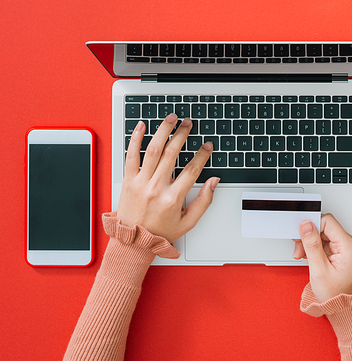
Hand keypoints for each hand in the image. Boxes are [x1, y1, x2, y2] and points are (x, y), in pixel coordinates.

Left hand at [117, 114, 218, 242]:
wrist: (133, 241)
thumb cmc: (159, 232)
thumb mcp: (187, 222)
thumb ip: (204, 202)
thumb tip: (213, 182)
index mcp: (172, 198)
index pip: (191, 170)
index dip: (202, 156)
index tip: (207, 146)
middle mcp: (156, 188)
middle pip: (172, 154)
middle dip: (182, 135)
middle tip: (188, 124)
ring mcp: (141, 182)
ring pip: (153, 150)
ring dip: (163, 131)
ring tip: (171, 119)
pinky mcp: (128, 180)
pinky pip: (131, 155)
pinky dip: (135, 139)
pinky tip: (142, 126)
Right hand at [292, 213, 351, 301]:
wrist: (341, 307)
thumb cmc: (334, 294)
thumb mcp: (319, 269)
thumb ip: (312, 244)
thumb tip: (306, 225)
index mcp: (349, 246)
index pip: (328, 221)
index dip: (311, 226)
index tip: (301, 234)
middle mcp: (351, 244)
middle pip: (324, 227)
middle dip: (309, 236)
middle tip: (300, 248)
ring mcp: (347, 247)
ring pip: (323, 233)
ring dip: (310, 242)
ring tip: (303, 254)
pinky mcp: (342, 250)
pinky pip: (325, 240)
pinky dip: (315, 247)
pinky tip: (309, 255)